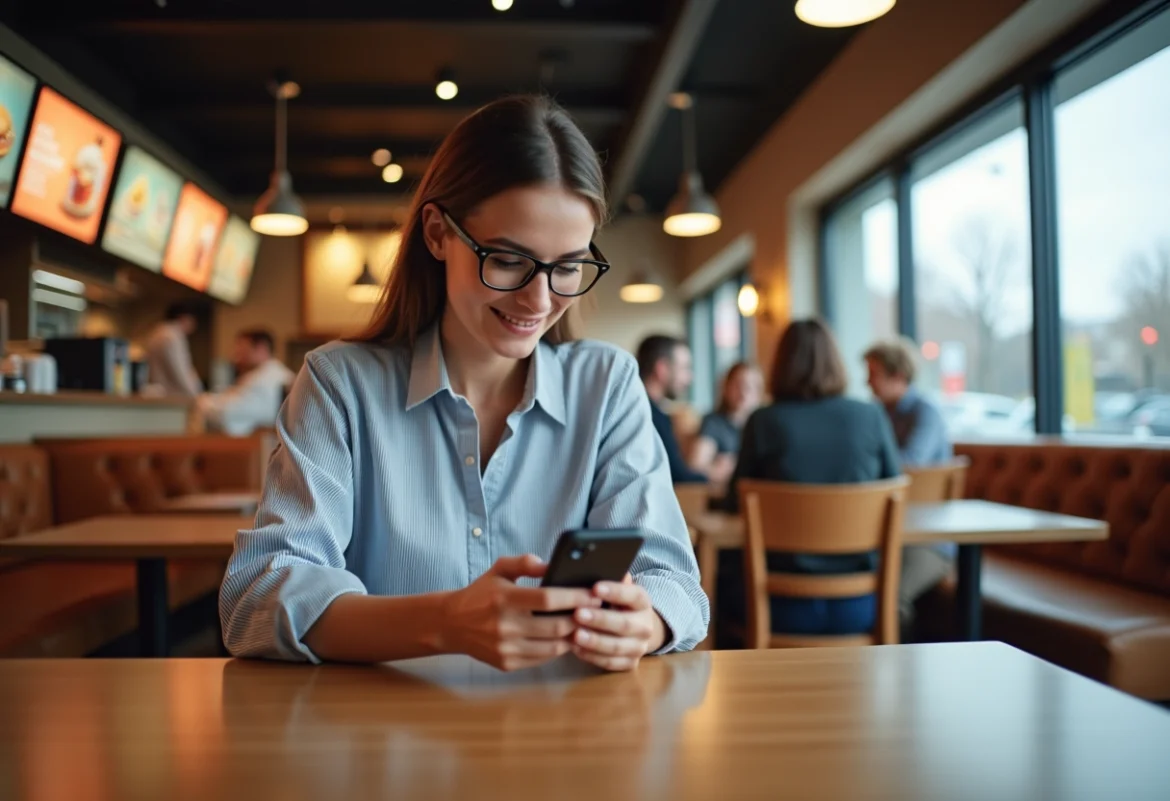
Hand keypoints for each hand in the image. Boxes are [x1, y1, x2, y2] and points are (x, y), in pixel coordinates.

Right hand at [441, 554, 600, 671]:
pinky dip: (558, 648)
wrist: (451, 624)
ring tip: (585, 623)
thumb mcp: (498, 569)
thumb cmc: (480, 593)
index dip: (574, 597)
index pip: (548, 599)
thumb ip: (524, 562)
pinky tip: (566, 637)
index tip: (593, 593)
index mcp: (504, 598)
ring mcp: (506, 648)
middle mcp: (505, 626)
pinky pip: (542, 658)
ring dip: (573, 635)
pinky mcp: (507, 663)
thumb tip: (551, 565)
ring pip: (553, 646)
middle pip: (556, 626)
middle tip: (597, 609)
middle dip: (581, 618)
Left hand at [570, 575, 665, 671]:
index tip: (595, 587)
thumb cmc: (616, 603)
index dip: (615, 592)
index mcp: (642, 602)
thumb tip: (592, 566)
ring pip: (617, 647)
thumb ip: (609, 579)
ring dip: (595, 641)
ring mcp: (639, 647)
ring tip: (574, 635)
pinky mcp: (630, 664)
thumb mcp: (616, 589)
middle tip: (578, 614)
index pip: (632, 595)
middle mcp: (645, 625)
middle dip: (600, 620)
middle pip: (625, 624)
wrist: (636, 628)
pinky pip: (611, 663)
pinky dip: (593, 657)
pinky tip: (576, 649)